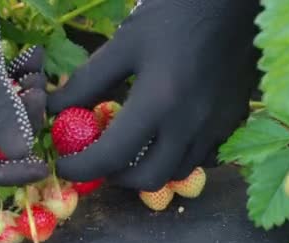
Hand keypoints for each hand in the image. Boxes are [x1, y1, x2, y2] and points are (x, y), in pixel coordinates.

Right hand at [0, 0, 47, 184]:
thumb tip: (18, 153)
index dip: (6, 173)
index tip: (40, 166)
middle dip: (23, 120)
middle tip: (38, 92)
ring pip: (4, 113)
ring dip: (26, 95)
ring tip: (35, 68)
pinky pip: (5, 89)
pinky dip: (21, 76)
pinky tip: (33, 55)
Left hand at [48, 0, 260, 190]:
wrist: (233, 1)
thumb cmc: (174, 15)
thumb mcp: (124, 44)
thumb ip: (87, 82)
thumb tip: (55, 108)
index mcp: (159, 101)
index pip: (112, 156)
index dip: (82, 168)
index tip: (66, 165)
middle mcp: (190, 124)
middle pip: (148, 178)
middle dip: (116, 177)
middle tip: (101, 160)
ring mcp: (216, 126)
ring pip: (177, 172)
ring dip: (147, 170)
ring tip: (131, 149)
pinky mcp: (233, 122)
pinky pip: (201, 158)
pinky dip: (176, 157)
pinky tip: (165, 135)